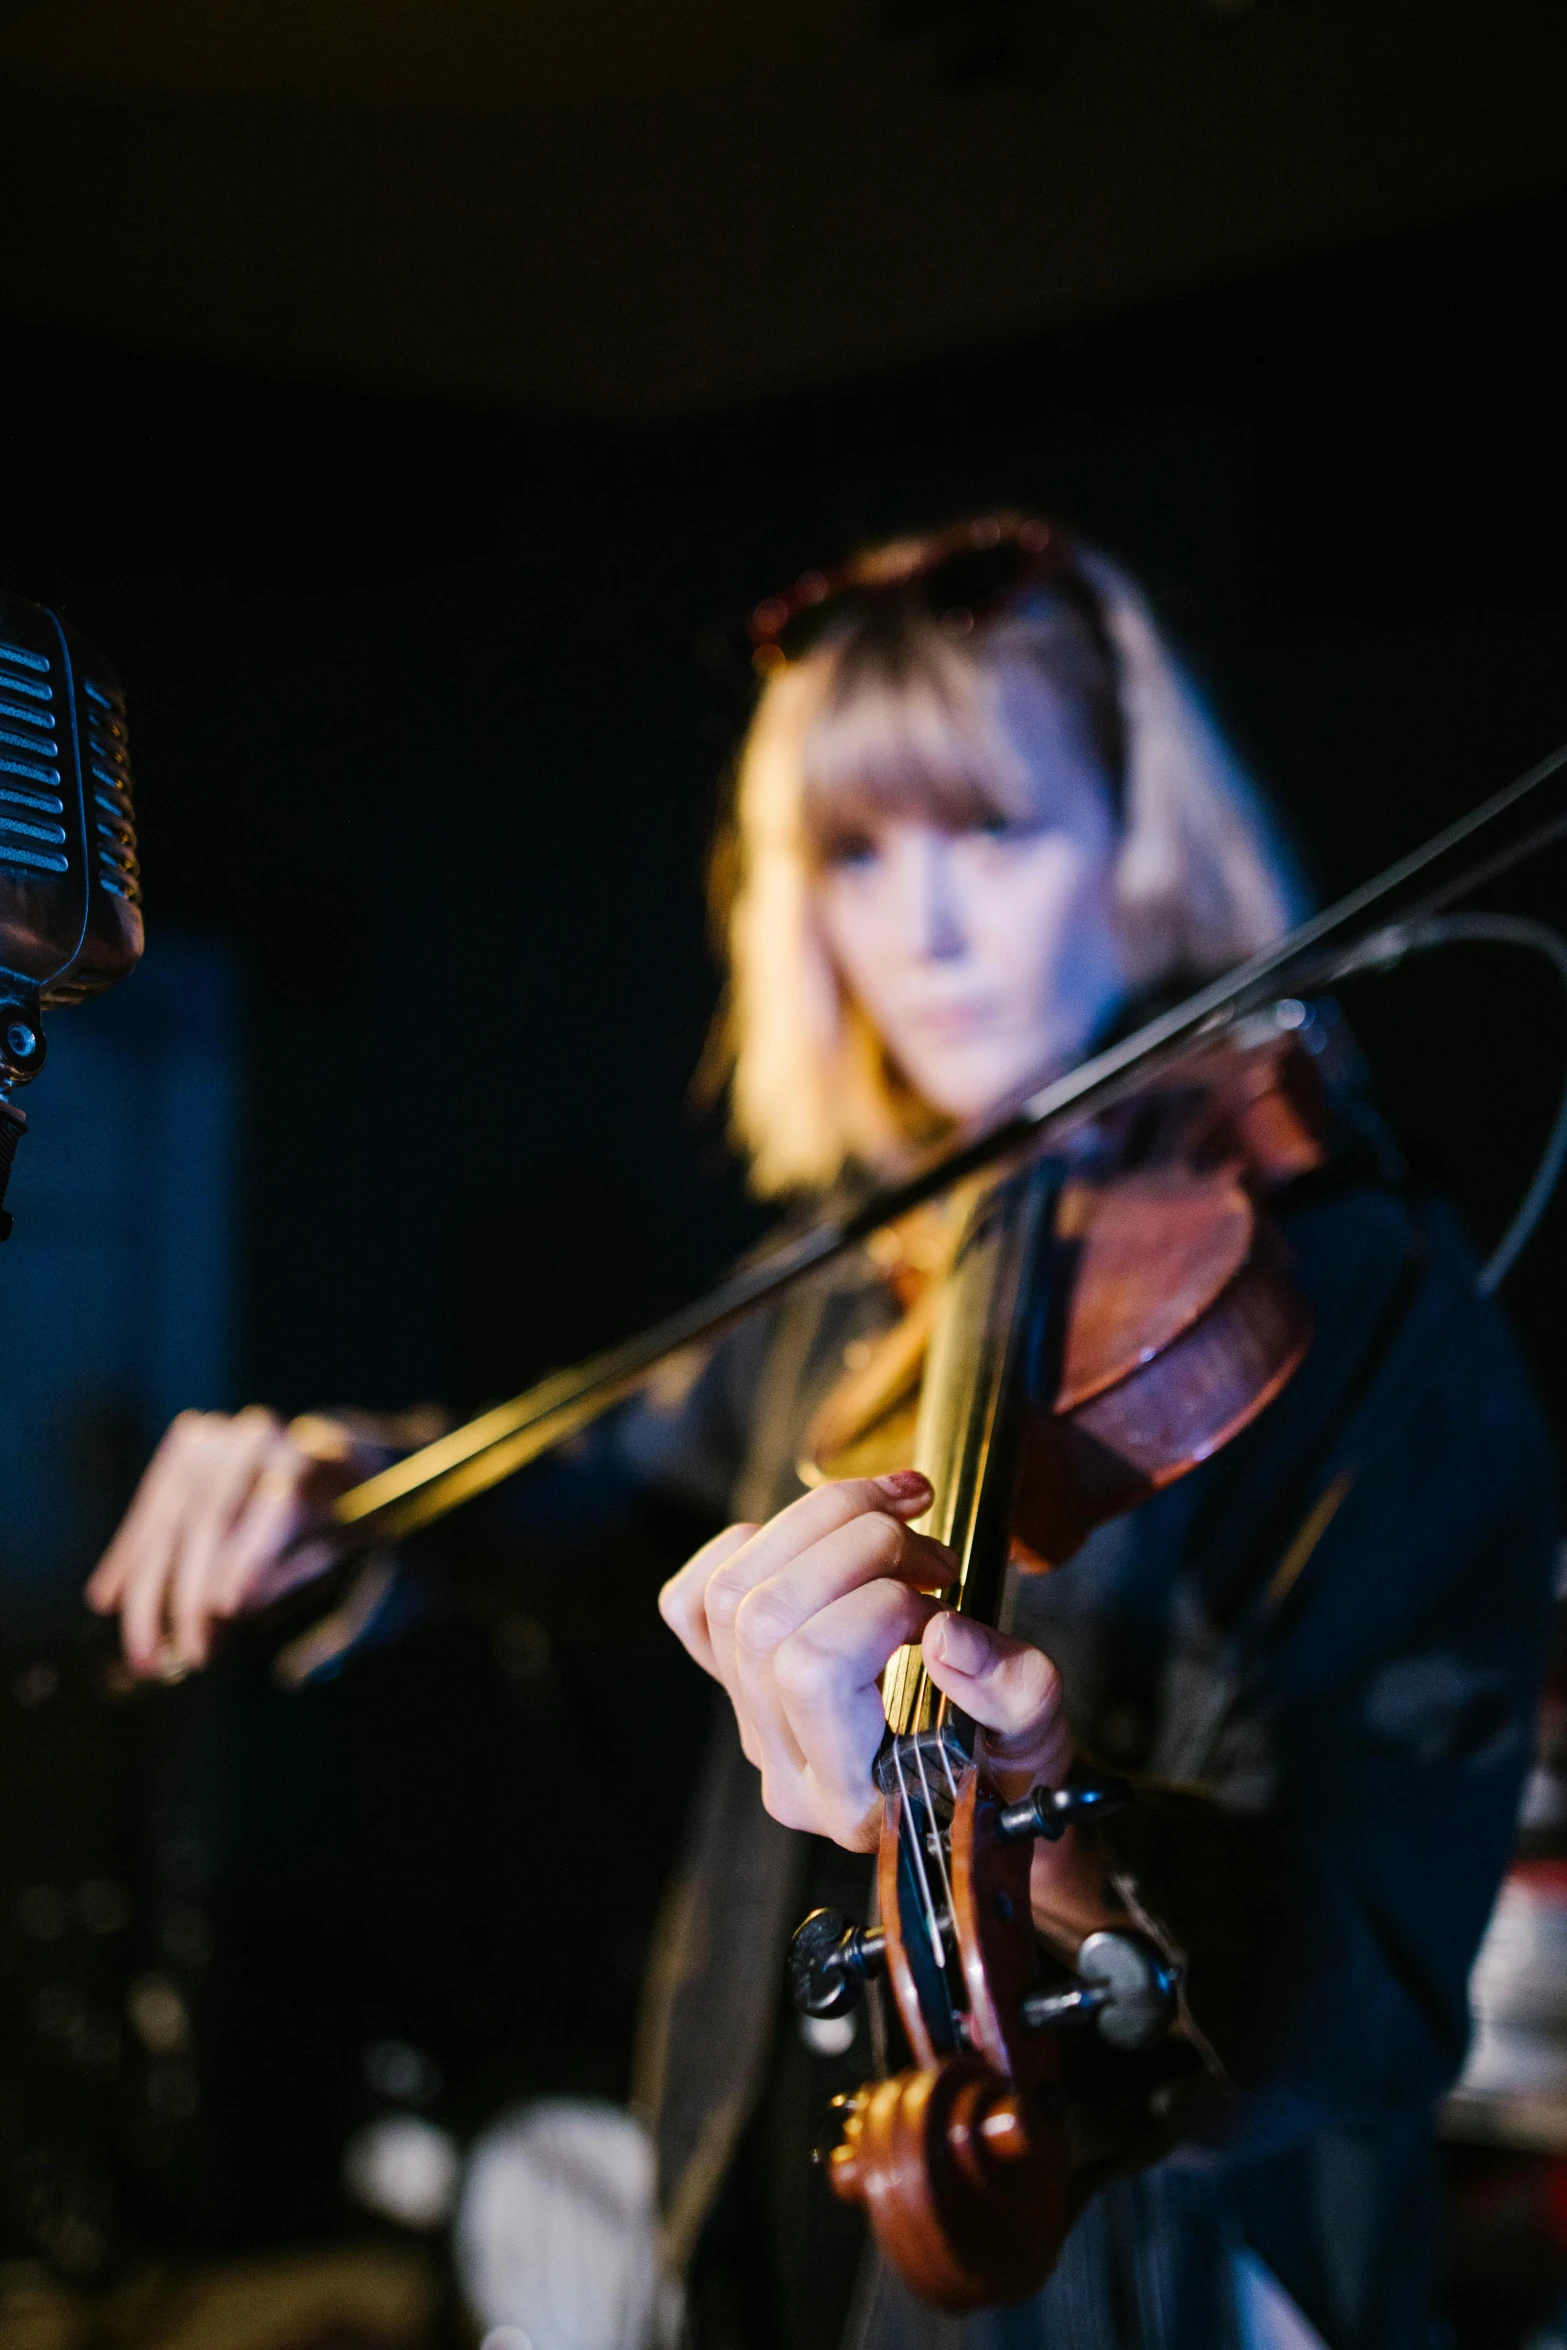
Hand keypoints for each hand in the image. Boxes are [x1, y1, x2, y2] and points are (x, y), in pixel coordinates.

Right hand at [85, 1406, 379, 1677]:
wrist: (329, 1458)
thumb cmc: (338, 1522)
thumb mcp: (338, 1551)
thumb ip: (291, 1577)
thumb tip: (225, 1607)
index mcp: (319, 1460)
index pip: (279, 1507)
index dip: (249, 1557)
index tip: (225, 1608)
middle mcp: (264, 1438)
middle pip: (213, 1519)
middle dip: (191, 1595)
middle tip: (191, 1656)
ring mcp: (220, 1436)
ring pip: (171, 1519)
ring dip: (150, 1593)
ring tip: (145, 1653)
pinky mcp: (186, 1446)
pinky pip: (150, 1509)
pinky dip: (129, 1557)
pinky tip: (107, 1600)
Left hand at [658, 1471, 1073, 1855]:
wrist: (979, 1800)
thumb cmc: (1008, 1772)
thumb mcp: (1040, 1740)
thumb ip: (1013, 1694)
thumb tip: (945, 1635)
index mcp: (852, 1796)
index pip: (814, 1672)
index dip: (882, 1607)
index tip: (945, 1604)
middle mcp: (785, 1765)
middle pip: (765, 1615)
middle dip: (854, 1546)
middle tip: (933, 1554)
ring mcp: (751, 1724)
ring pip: (730, 1593)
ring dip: (815, 1525)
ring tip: (895, 1519)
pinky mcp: (736, 1684)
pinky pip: (692, 1602)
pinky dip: (749, 1548)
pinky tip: (819, 1544)